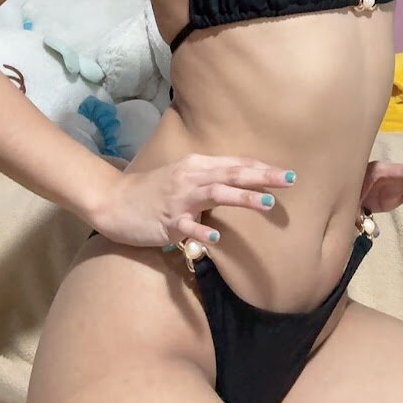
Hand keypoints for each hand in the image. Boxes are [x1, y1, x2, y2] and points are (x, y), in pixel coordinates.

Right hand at [91, 153, 295, 247]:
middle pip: (231, 174)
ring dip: (242, 197)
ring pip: (215, 194)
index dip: (259, 167)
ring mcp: (178, 199)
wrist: (114, 200)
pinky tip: (215, 239)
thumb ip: (209, 179)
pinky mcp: (166, 221)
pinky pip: (186, 227)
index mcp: (196, 166)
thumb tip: (238, 182)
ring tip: (267, 203)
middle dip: (261, 176)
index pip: (234, 163)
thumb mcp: (183, 177)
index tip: (284, 172)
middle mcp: (190, 177)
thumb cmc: (153, 191)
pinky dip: (201, 231)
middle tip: (288, 179)